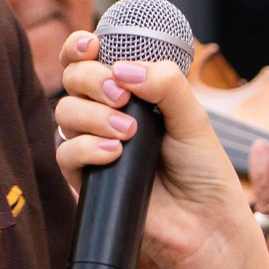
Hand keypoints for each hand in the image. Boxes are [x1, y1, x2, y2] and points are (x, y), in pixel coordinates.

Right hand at [54, 32, 257, 268]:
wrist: (204, 223)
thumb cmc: (202, 171)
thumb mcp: (194, 118)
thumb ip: (166, 85)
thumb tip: (124, 69)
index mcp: (132, 92)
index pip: (92, 59)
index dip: (82, 46)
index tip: (93, 45)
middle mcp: (108, 114)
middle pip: (73, 79)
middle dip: (91, 79)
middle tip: (121, 96)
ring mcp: (94, 144)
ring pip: (64, 112)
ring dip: (93, 115)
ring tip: (129, 133)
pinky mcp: (85, 178)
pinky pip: (65, 152)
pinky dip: (87, 147)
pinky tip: (114, 154)